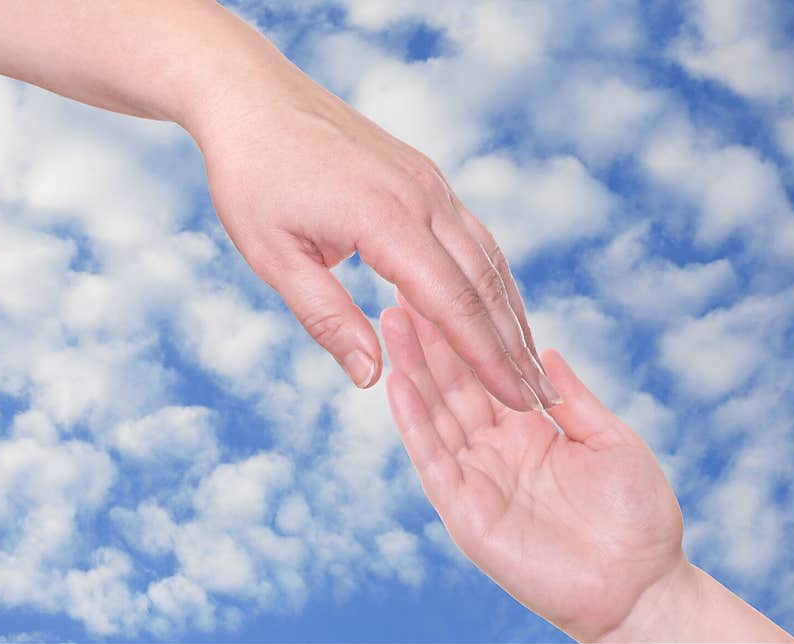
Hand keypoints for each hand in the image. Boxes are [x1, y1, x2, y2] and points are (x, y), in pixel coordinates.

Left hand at [192, 53, 554, 409]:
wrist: (253, 95)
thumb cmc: (254, 175)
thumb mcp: (274, 256)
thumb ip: (327, 319)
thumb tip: (371, 378)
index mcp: (385, 219)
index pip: (453, 302)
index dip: (488, 357)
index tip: (518, 399)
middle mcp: (422, 197)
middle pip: (485, 283)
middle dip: (515, 345)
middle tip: (540, 396)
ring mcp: (429, 183)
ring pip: (488, 257)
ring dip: (511, 313)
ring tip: (529, 360)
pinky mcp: (424, 178)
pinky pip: (472, 234)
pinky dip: (491, 278)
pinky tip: (497, 306)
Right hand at [380, 302, 684, 641]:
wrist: (641, 586)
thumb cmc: (636, 517)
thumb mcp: (611, 440)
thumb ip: (573, 398)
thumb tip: (546, 349)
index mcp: (530, 429)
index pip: (488, 372)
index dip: (466, 334)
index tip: (445, 287)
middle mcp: (496, 449)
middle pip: (454, 386)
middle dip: (430, 339)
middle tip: (403, 289)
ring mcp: (477, 477)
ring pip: (435, 414)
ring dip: (412, 368)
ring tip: (392, 322)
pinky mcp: (465, 509)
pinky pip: (433, 460)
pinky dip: (414, 422)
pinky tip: (398, 383)